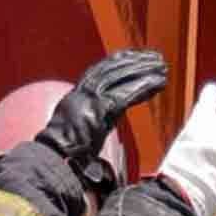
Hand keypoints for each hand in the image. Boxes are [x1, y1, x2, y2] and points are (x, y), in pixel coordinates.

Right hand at [39, 51, 166, 171]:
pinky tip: (158, 84)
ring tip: (162, 68)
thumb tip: (106, 123)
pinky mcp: (98, 110)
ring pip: (121, 77)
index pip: (100, 72)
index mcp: (77, 97)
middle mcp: (83, 93)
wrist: (52, 158)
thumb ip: (93, 124)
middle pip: (113, 69)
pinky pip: (125, 95)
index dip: (119, 62)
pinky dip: (143, 88)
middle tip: (157, 58)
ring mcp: (89, 100)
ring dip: (144, 71)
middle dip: (136, 62)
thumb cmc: (64, 155)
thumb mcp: (79, 133)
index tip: (136, 57)